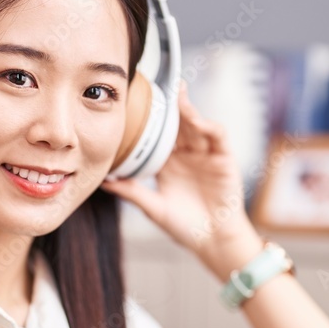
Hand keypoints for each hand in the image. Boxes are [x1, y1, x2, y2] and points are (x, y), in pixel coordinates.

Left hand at [100, 81, 258, 260]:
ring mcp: (206, 155)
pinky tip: (197, 122)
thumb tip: (104, 181)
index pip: (157, 135)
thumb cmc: (185, 227)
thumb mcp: (154, 208)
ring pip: (197, 124)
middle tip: (158, 85)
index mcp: (168, 163)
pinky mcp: (224, 159)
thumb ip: (132, 192)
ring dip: (188, 109)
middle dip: (170, 105)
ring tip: (178, 94)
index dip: (149, 120)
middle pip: (178, 123)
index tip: (135, 104)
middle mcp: (187, 155)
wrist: (213, 241)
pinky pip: (217, 135)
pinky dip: (208, 126)